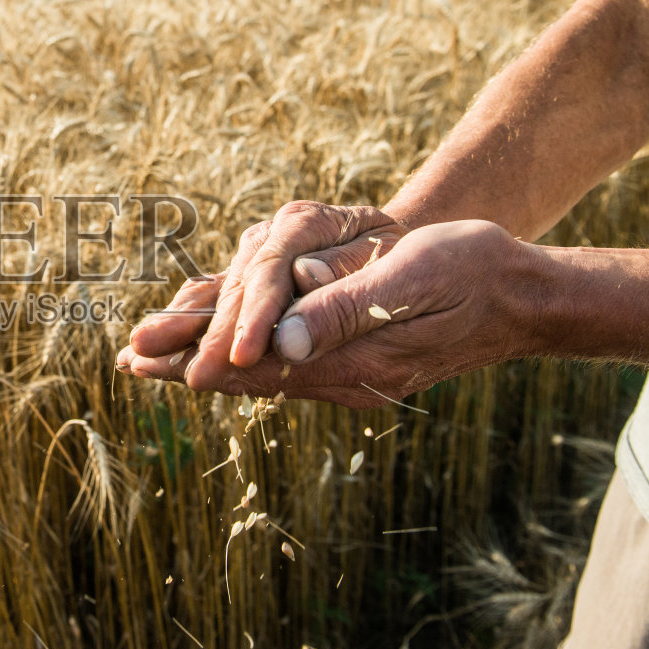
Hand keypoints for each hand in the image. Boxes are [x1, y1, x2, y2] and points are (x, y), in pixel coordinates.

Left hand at [117, 220, 549, 407]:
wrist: (520, 296)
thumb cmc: (470, 273)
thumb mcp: (410, 280)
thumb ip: (343, 310)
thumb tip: (277, 341)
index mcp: (353, 358)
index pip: (259, 364)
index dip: (199, 360)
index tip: (148, 361)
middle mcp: (345, 375)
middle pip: (250, 373)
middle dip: (186, 364)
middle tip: (128, 361)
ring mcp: (352, 372)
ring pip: (264, 371)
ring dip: (208, 363)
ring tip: (154, 361)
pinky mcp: (358, 361)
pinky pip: (288, 364)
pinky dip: (245, 359)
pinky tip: (220, 355)